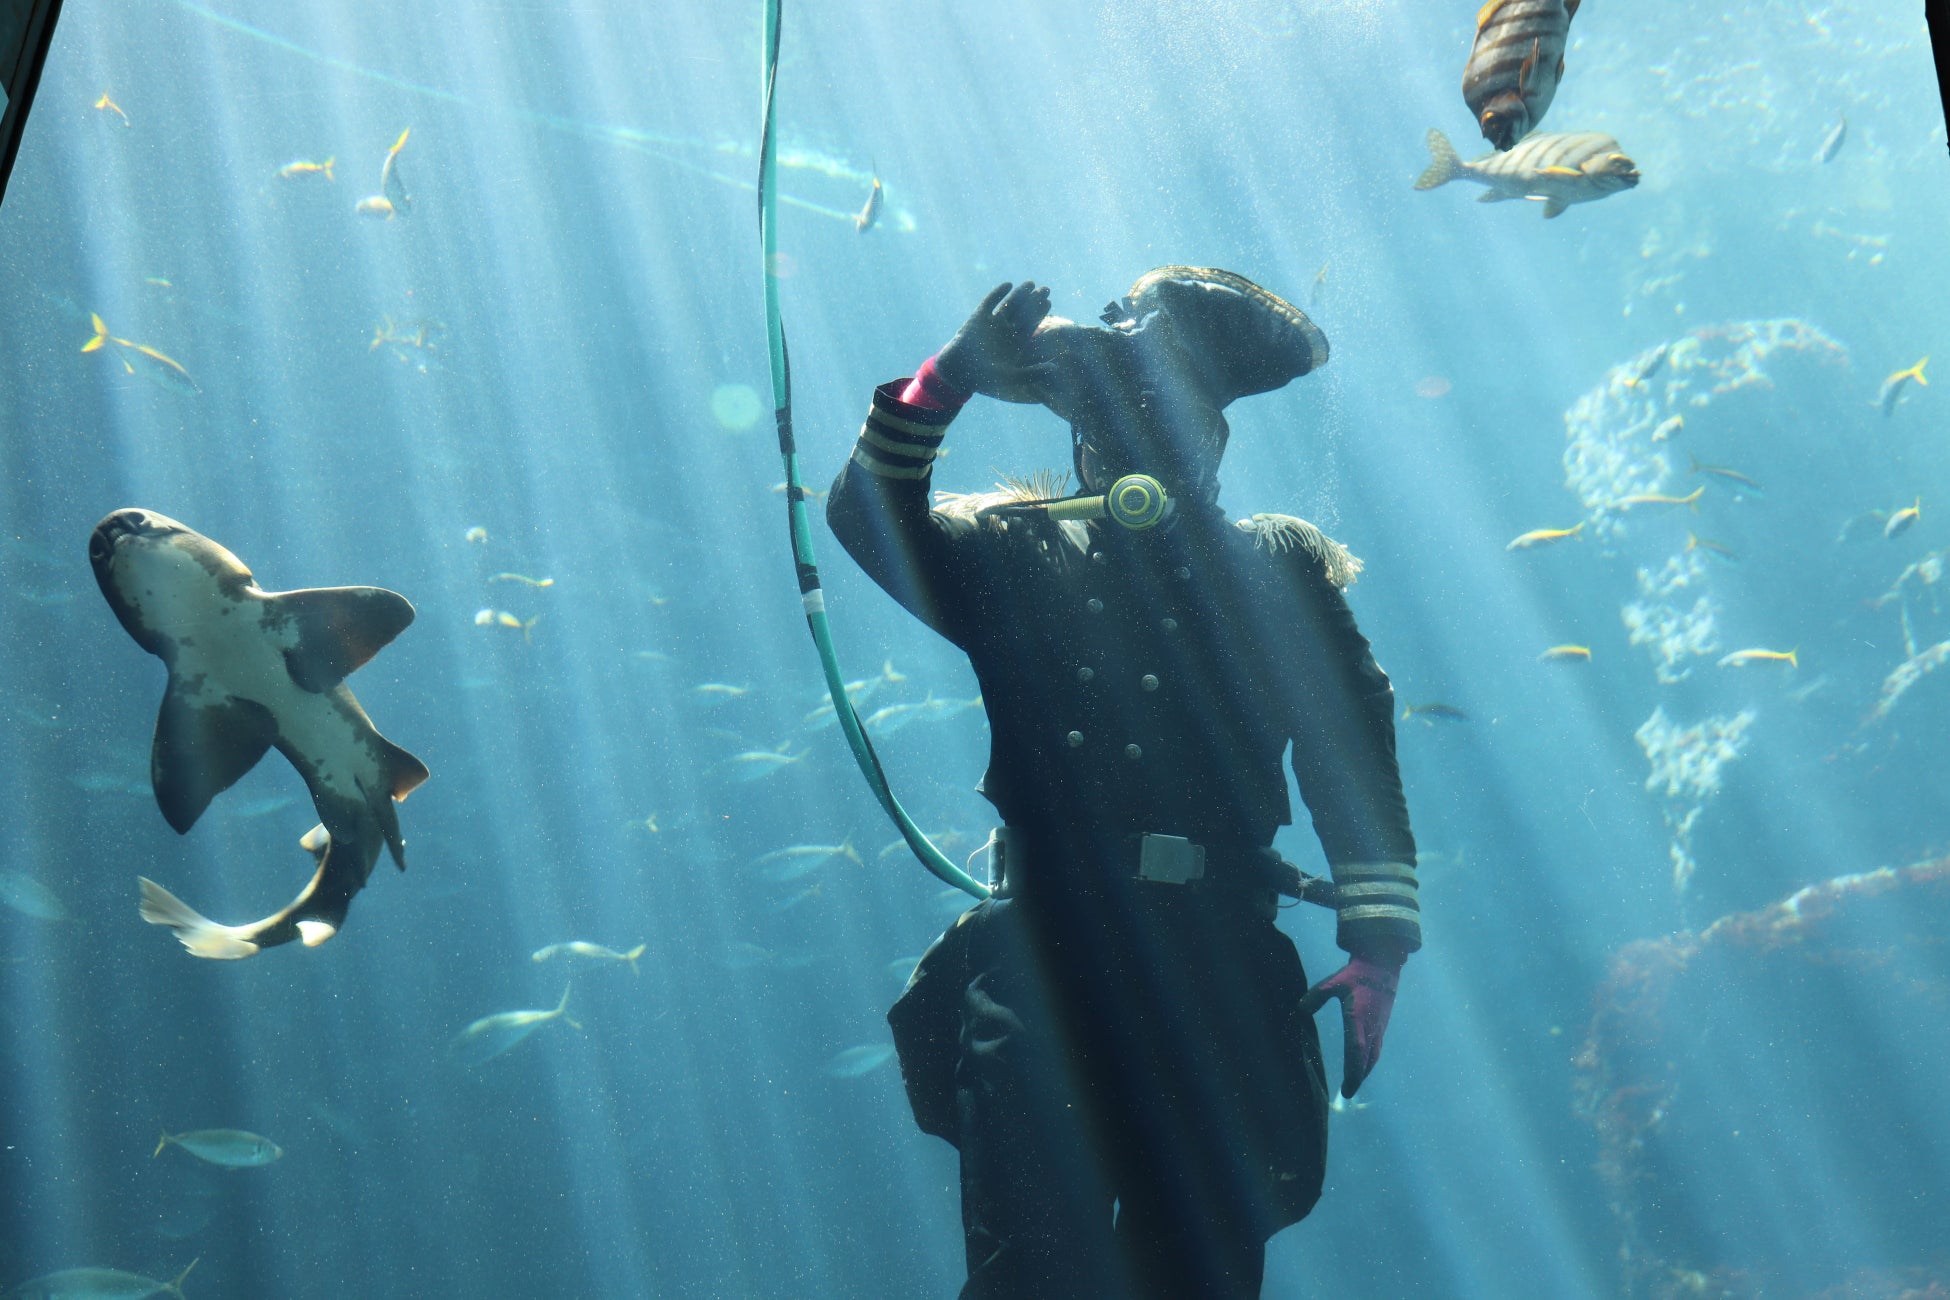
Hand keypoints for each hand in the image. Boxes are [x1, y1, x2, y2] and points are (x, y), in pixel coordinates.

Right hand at [934, 281, 1056, 399]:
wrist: (958, 370)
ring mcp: (992, 324)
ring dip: (1020, 294)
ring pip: (1009, 305)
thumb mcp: (1012, 377)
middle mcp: (1005, 332)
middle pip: (1023, 312)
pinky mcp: (978, 318)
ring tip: (1031, 283)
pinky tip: (1008, 285)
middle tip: (1046, 289)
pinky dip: (998, 293)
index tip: (1049, 302)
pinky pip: (990, 302)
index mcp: (1015, 344)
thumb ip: (1034, 373)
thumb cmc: (985, 378)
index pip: (1031, 324)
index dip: (1040, 313)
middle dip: (1034, 301)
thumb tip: (1056, 368)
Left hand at [1298, 949, 1403, 1098]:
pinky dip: (1368, 1062)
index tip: (1347, 1086)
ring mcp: (1378, 1028)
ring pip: (1372, 1056)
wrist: (1382, 967)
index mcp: (1358, 1017)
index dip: (1352, 1070)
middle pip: (1365, 1059)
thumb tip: (1300, 1011)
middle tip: (1347, 1094)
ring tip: (1353, 1085)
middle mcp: (1371, 1027)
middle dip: (1357, 1077)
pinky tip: (1362, 1068)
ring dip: (1363, 1071)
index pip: (1355, 1049)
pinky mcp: (1381, 1027)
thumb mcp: (1332, 982)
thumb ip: (1315, 997)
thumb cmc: (1356, 975)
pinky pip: (1375, 1049)